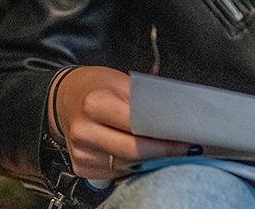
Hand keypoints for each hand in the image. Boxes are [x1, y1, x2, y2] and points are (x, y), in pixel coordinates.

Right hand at [52, 65, 195, 178]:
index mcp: (95, 104)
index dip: (164, 134)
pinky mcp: (81, 168)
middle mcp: (84, 131)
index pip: (136, 126)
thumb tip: (177, 119)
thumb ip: (147, 101)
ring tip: (171, 151)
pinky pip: (116, 173)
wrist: (67, 98)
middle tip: (187, 148)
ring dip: (152, 160)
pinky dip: (135, 166)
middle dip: (164, 151)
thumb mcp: (123, 82)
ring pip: (127, 165)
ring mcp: (81, 153)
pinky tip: (146, 157)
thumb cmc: (99, 87)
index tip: (186, 137)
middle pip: (133, 151)